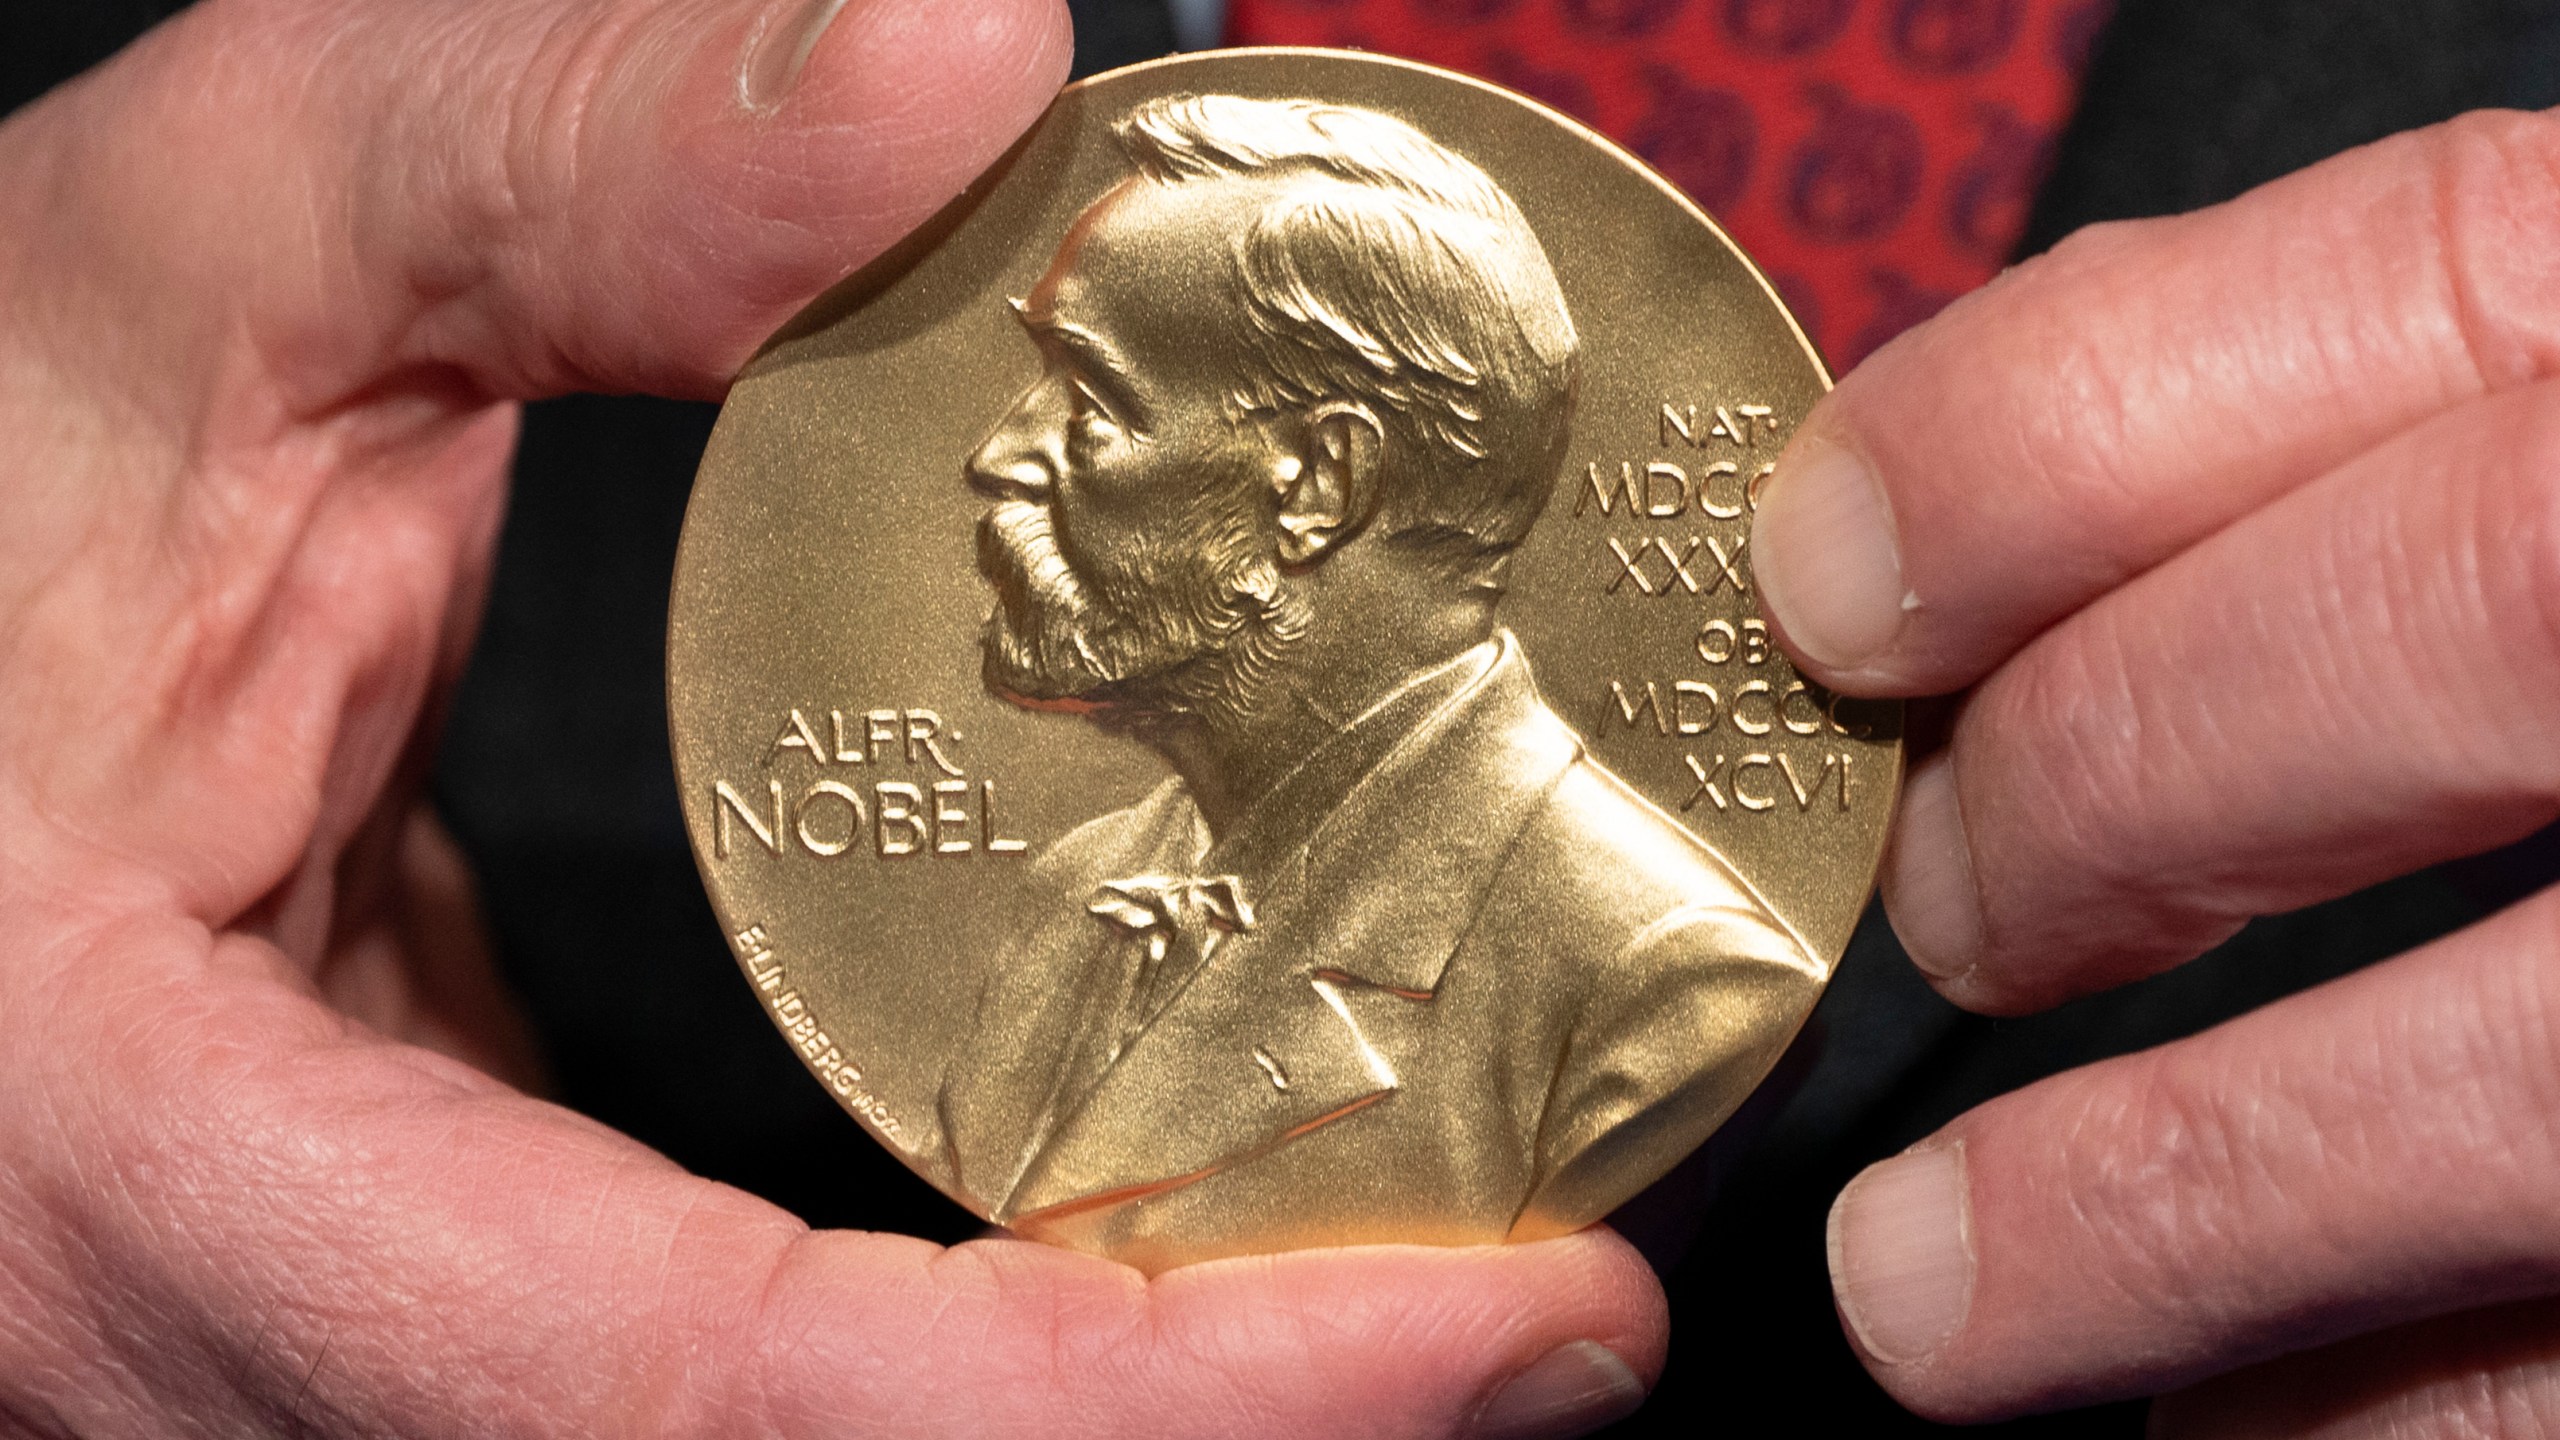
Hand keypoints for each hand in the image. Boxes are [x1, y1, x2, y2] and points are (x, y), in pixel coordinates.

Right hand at [0, 2, 1664, 1433]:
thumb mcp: (175, 275)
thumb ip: (532, 165)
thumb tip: (953, 66)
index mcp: (157, 1183)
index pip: (715, 1405)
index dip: (1147, 1406)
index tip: (1515, 1328)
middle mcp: (257, 1350)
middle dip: (1214, 1439)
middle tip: (1543, 1311)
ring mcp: (341, 1341)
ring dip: (1131, 1405)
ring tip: (1426, 1263)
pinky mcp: (424, 1275)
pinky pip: (742, 1383)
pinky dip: (996, 1335)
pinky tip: (1166, 1192)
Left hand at [1752, 107, 2559, 1432]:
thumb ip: (2401, 421)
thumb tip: (1942, 534)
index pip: (2423, 283)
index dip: (2049, 435)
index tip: (1829, 579)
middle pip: (2465, 618)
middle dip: (2106, 782)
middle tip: (1941, 912)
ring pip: (2533, 1087)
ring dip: (2166, 1210)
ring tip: (1936, 1303)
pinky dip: (2402, 1430)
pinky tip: (2247, 1438)